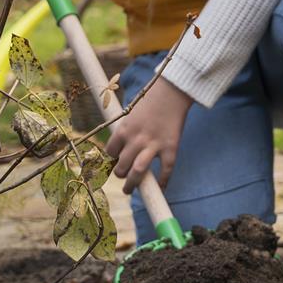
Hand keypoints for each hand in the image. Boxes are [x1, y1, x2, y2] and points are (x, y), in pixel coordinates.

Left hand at [105, 77, 191, 193]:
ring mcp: (153, 145)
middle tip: (123, 178)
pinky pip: (166, 170)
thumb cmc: (150, 101)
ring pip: (138, 172)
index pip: (110, 152)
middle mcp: (136, 139)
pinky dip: (164, 181)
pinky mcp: (170, 147)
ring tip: (129, 189)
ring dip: (132, 184)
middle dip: (120, 175)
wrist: (171, 92)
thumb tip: (122, 149)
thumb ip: (126, 131)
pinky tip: (161, 187)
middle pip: (122, 166)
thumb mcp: (131, 114)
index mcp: (123, 130)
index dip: (112, 158)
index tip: (116, 160)